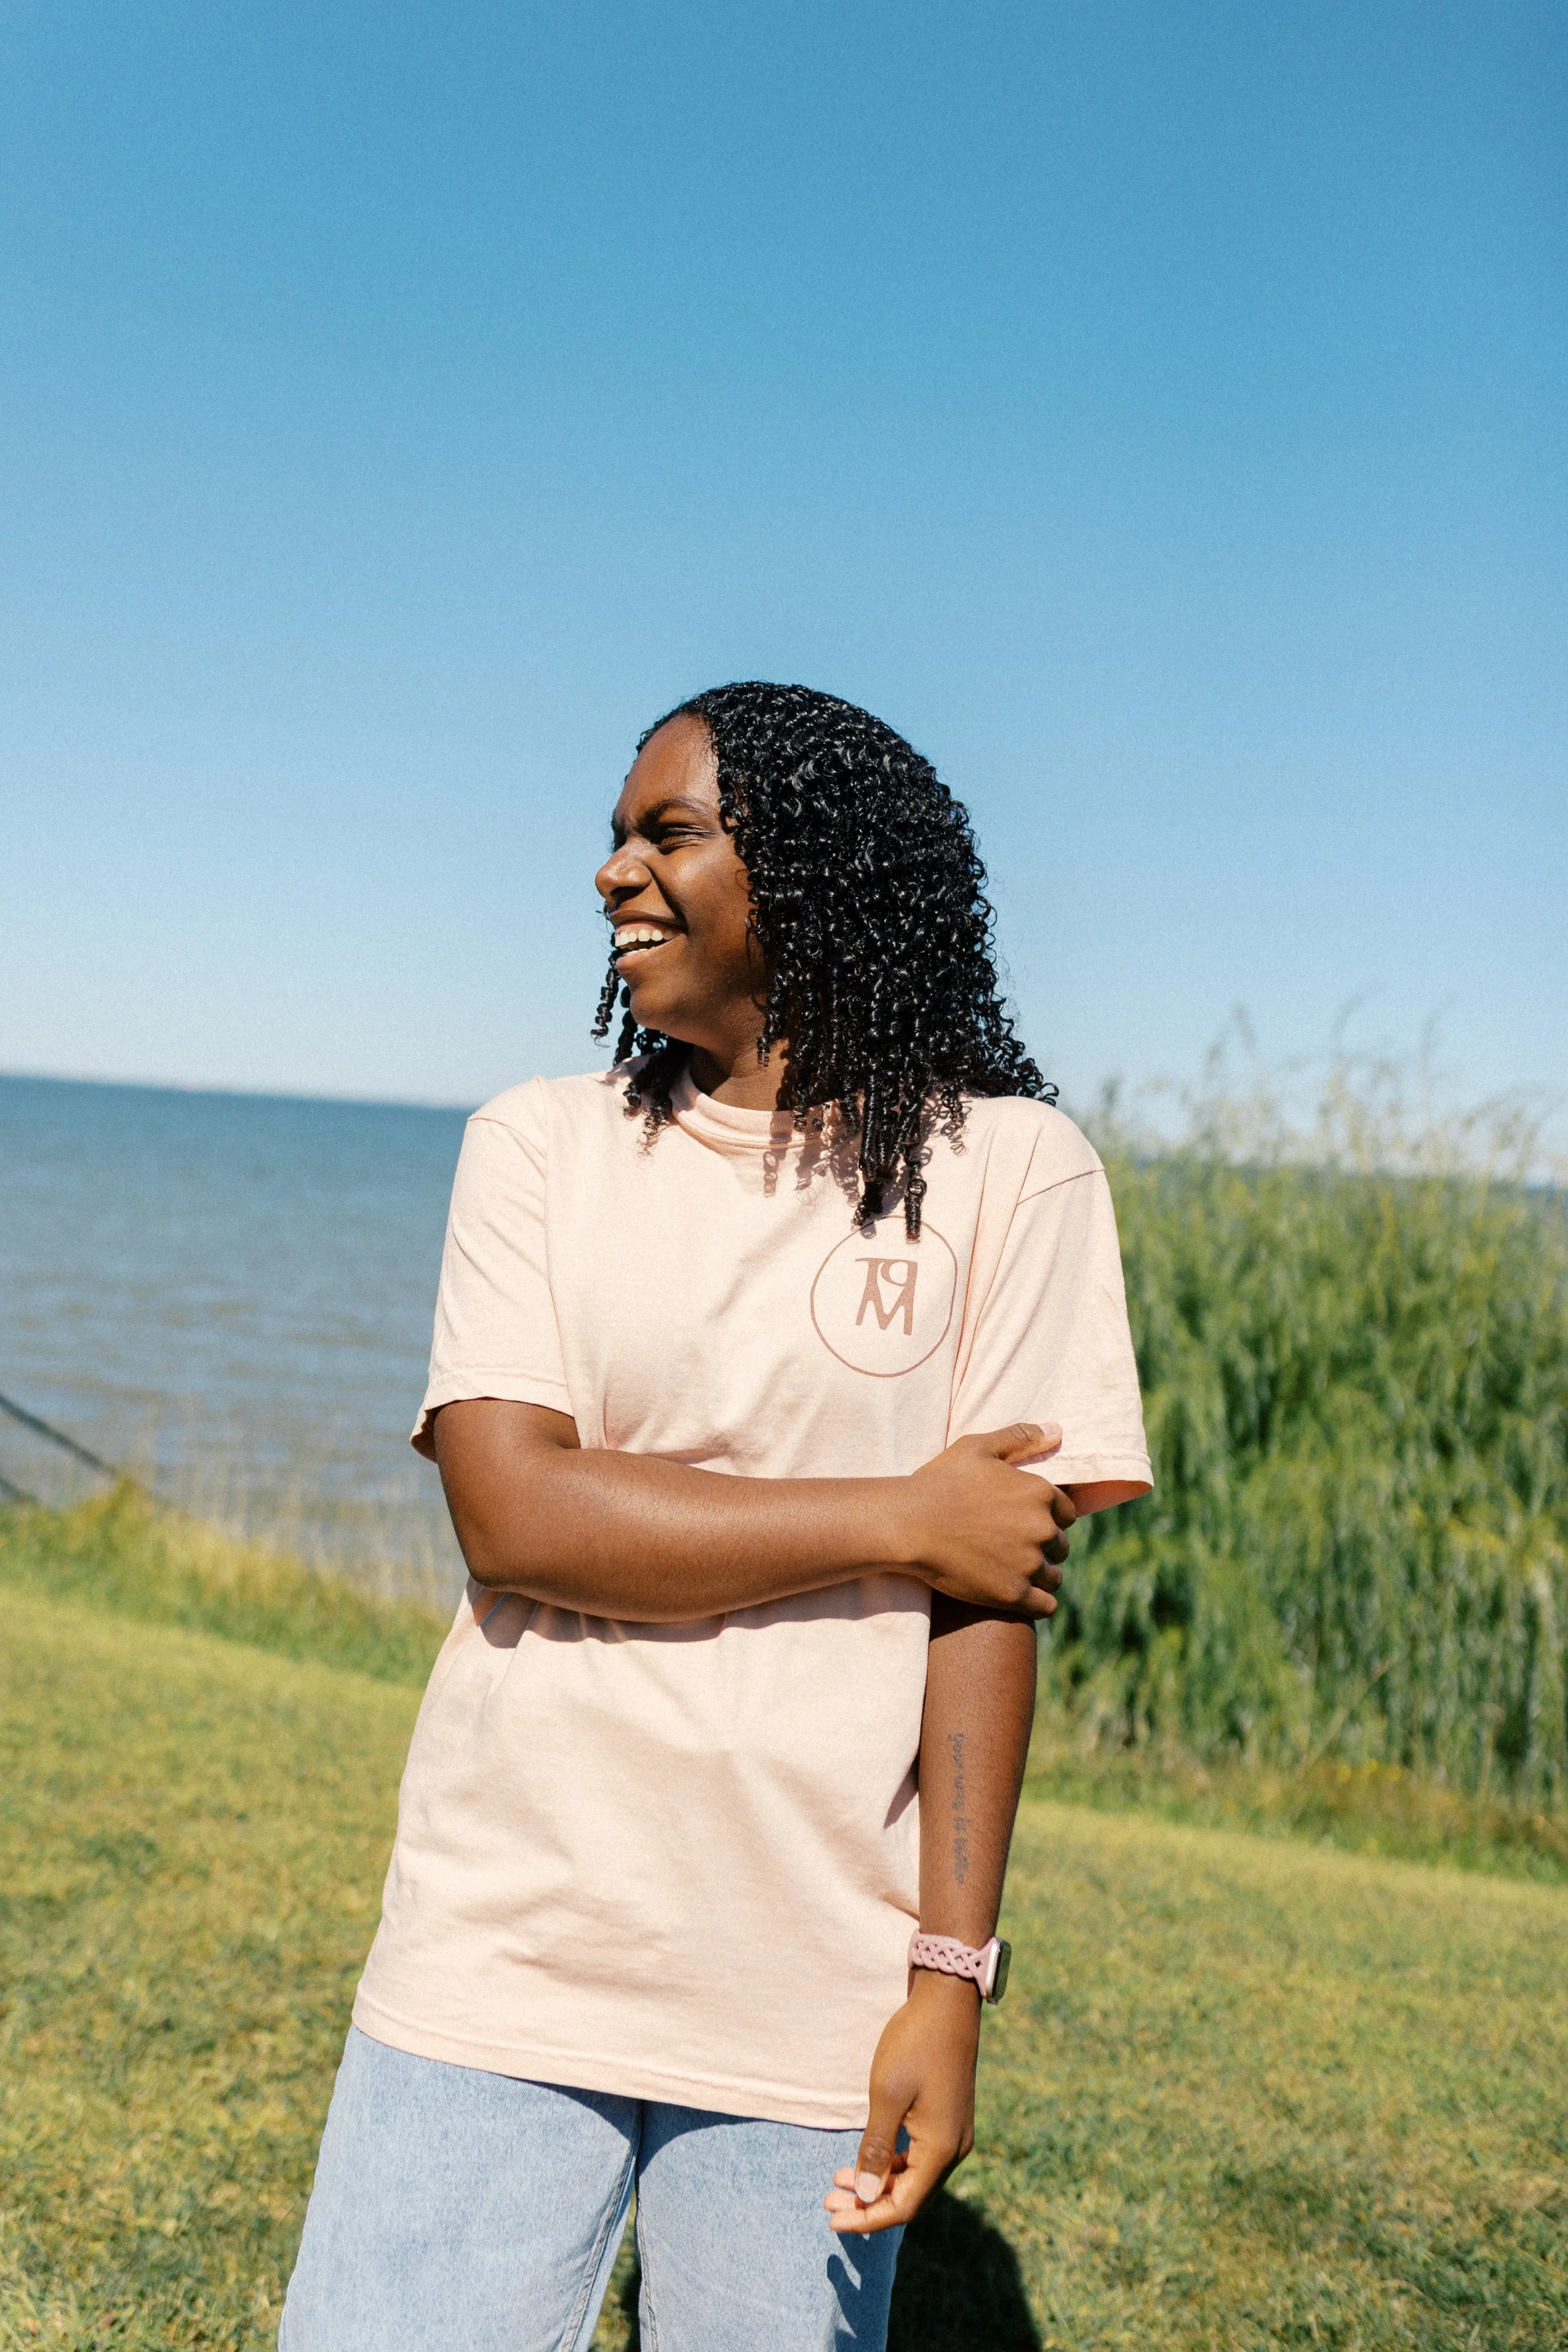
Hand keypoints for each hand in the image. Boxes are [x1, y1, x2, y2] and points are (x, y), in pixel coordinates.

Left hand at [825, 1971, 980, 2233]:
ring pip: (915, 2177)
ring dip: (878, 2183)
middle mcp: (953, 2149)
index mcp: (941, 2149)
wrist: (947, 2001)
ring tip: (838, 2181)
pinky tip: (866, 2157)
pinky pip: (921, 2156)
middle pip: (910, 2196)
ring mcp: (953, 2133)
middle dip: (868, 2203)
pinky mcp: (948, 2117)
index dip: (867, 2218)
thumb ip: (876, 2148)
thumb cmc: (914, 2044)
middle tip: (828, 2201)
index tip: (832, 2220)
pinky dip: (893, 2163)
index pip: (903, 2205)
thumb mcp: (887, 2096)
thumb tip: (864, 2194)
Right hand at [898, 1424, 1076, 1617]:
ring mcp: (1029, 1564)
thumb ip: (1020, 1437)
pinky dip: (1035, 1602)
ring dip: (1038, 1575)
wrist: (907, 1524)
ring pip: (1053, 1576)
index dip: (1045, 1517)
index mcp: (1039, 1492)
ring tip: (1008, 1570)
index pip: (1066, 1513)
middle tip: (1009, 1546)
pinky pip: (1045, 1605)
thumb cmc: (939, 1482)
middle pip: (1060, 1545)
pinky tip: (1015, 1593)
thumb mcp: (978, 1448)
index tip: (1020, 1522)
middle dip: (1041, 1547)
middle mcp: (1042, 1528)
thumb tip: (1057, 1431)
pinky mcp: (1013, 1594)